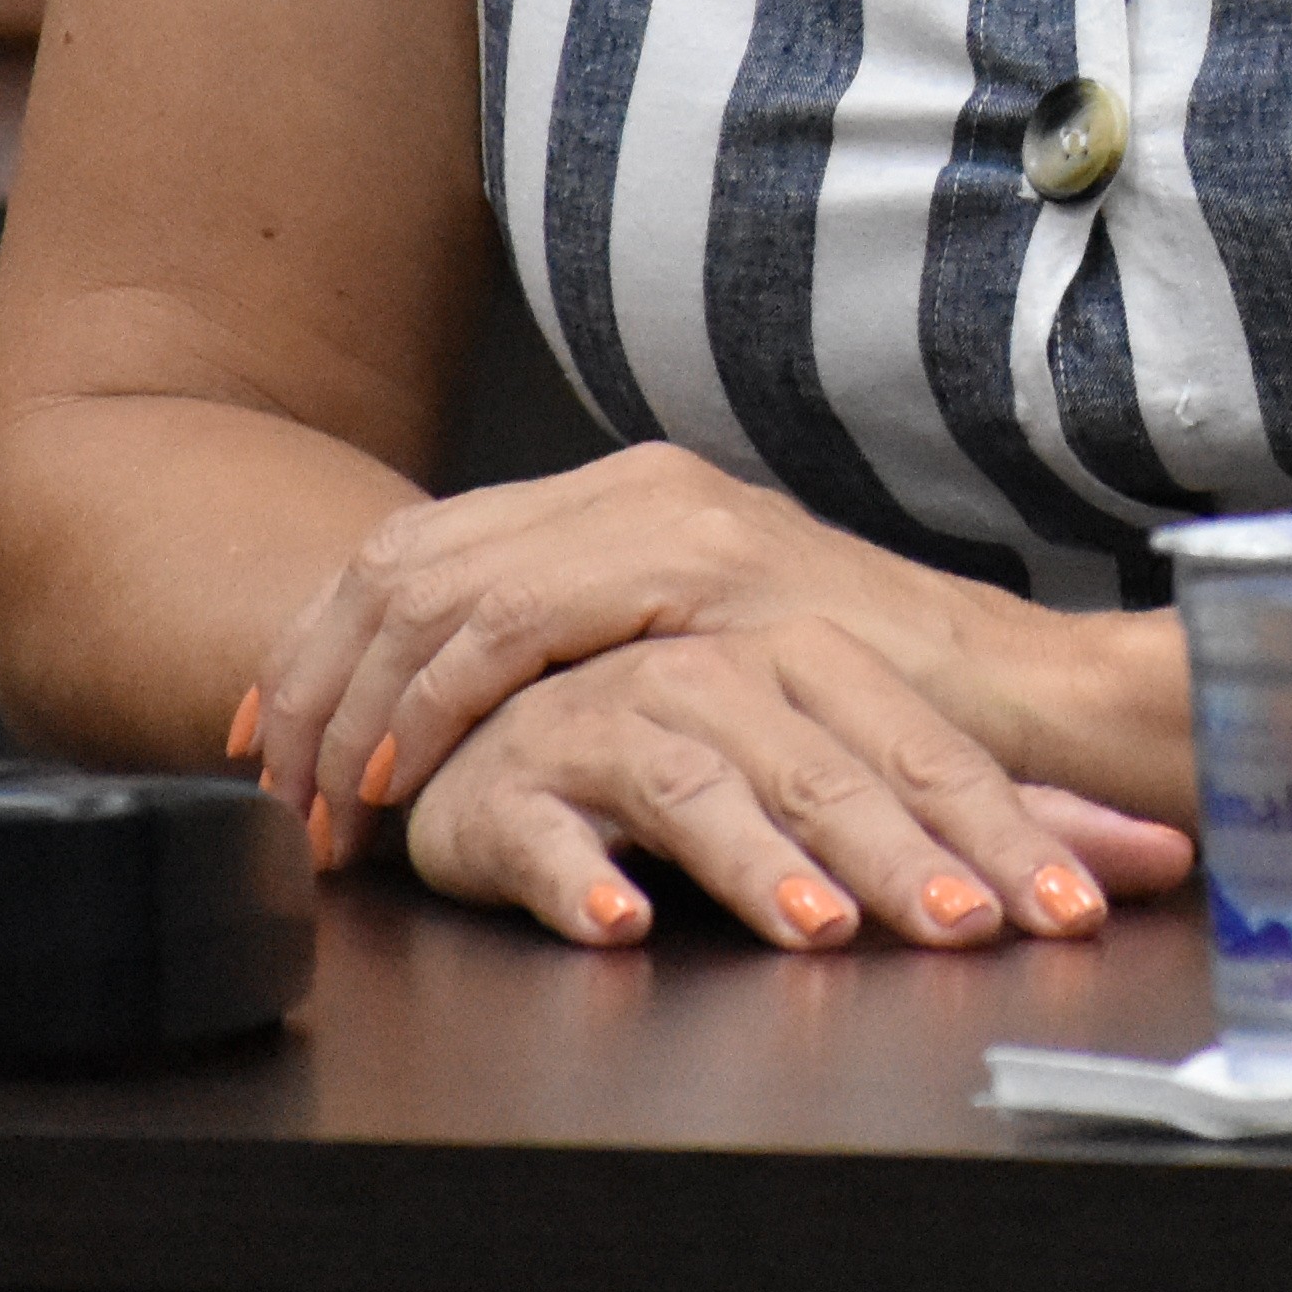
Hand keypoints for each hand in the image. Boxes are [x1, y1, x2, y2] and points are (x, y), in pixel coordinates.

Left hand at [243, 447, 1186, 928]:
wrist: (1022, 698)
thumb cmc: (878, 706)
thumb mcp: (706, 663)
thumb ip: (603, 657)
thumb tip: (473, 718)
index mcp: (625, 496)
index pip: (420, 544)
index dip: (325, 640)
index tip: (269, 734)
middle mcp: (635, 486)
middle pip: (404, 558)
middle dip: (314, 677)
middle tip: (271, 784)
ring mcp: (670, 521)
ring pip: (439, 587)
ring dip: (360, 706)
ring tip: (327, 805)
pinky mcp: (703, 575)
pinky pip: (516, 628)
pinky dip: (439, 705)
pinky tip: (410, 779)